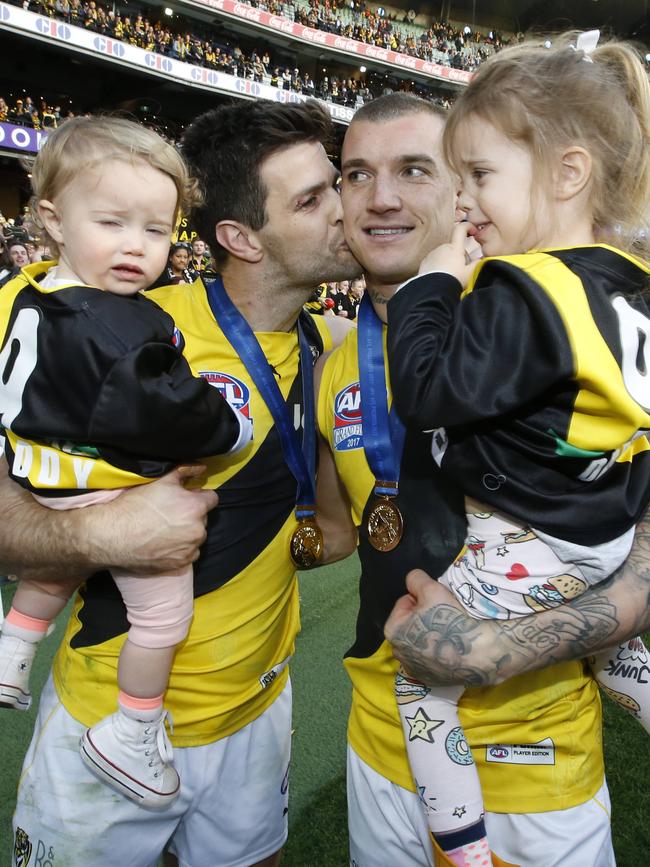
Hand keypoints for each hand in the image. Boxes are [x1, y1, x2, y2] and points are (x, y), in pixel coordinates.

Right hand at [80, 465, 217, 574]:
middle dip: (191, 516)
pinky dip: (180, 549)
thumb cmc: (136, 505)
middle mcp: (198, 529)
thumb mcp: (161, 480)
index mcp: (196, 507)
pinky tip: (163, 544)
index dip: (198, 497)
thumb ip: (185, 471)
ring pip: (196, 537)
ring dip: (187, 533)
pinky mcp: (180, 564)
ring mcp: (190, 548)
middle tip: (170, 514)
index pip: (212, 499)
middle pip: (203, 519)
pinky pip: (188, 554)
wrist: (114, 535)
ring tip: (164, 530)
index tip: (186, 499)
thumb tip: (202, 468)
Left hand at [384, 569, 504, 687]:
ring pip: (421, 642)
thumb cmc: (451, 619)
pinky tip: (453, 649)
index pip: (405, 603)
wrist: (481, 653)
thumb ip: (415, 580)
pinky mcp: (432, 681)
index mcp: (393, 631)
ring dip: (432, 635)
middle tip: (446, 617)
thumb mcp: (432, 589)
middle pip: (412, 624)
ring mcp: (415, 670)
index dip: (422, 598)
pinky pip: (432, 660)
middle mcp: (399, 654)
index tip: (438, 603)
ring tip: (451, 632)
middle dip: (425, 618)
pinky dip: (439, 653)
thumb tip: (412, 581)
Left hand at [418, 222, 475, 287]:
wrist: (432, 291)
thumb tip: (480, 260)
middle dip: (459, 254)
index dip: (468, 226)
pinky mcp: (425, 262)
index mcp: (454, 248)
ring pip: (444, 253)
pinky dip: (439, 265)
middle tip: (463, 267)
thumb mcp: (470, 274)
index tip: (473, 231)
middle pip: (453, 246)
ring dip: (449, 260)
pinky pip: (434, 260)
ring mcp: (432, 254)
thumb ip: (477, 264)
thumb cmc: (452, 281)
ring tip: (451, 275)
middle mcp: (442, 248)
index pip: (461, 229)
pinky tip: (441, 276)